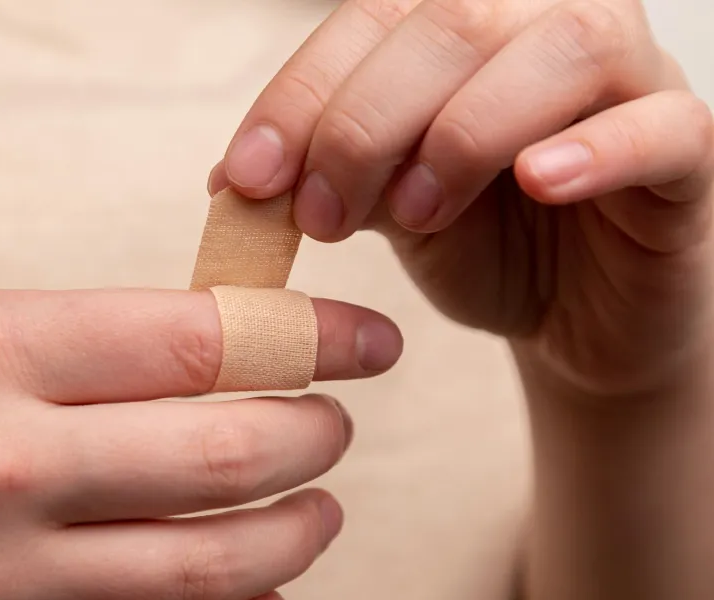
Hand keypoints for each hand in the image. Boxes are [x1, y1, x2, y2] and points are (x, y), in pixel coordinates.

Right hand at [0, 288, 401, 599]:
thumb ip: (114, 343)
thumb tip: (250, 358)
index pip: (206, 337)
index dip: (314, 336)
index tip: (370, 341)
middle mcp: (0, 460)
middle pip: (230, 452)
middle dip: (318, 435)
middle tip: (333, 424)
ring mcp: (5, 571)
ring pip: (220, 562)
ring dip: (301, 529)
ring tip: (317, 504)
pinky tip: (258, 574)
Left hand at [210, 0, 713, 395]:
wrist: (571, 318)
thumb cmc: (480, 248)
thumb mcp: (386, 209)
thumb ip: (328, 176)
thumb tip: (233, 179)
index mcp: (464, 28)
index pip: (373, 20)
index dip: (303, 95)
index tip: (248, 179)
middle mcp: (545, 27)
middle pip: (453, 23)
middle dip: (366, 123)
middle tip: (320, 215)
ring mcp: (630, 79)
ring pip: (561, 50)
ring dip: (465, 132)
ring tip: (414, 214)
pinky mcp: (686, 151)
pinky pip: (661, 126)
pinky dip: (595, 149)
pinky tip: (536, 185)